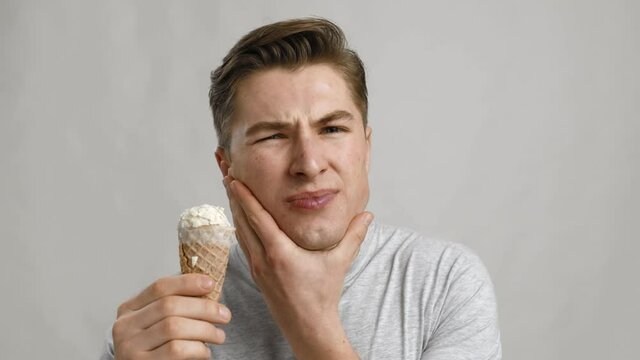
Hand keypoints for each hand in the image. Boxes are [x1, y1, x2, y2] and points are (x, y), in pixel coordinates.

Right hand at [112, 274, 230, 359]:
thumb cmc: (155, 350)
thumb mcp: (156, 325)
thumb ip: (174, 308)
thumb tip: (207, 289)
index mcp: (129, 310)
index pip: (159, 287)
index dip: (187, 283)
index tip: (211, 283)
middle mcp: (124, 327)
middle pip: (169, 306)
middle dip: (203, 307)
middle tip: (225, 315)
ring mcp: (130, 347)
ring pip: (174, 327)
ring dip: (205, 329)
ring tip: (219, 336)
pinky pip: (177, 350)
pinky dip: (197, 348)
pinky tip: (205, 352)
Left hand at [223, 175, 371, 358]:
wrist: (308, 326)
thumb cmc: (323, 295)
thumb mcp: (340, 262)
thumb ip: (354, 236)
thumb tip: (368, 214)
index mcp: (280, 253)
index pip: (257, 218)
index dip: (244, 196)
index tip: (233, 178)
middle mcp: (264, 259)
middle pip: (242, 220)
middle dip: (233, 195)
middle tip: (225, 173)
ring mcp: (257, 267)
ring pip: (240, 232)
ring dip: (234, 209)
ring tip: (229, 189)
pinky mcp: (257, 274)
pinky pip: (244, 244)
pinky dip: (239, 226)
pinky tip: (239, 218)